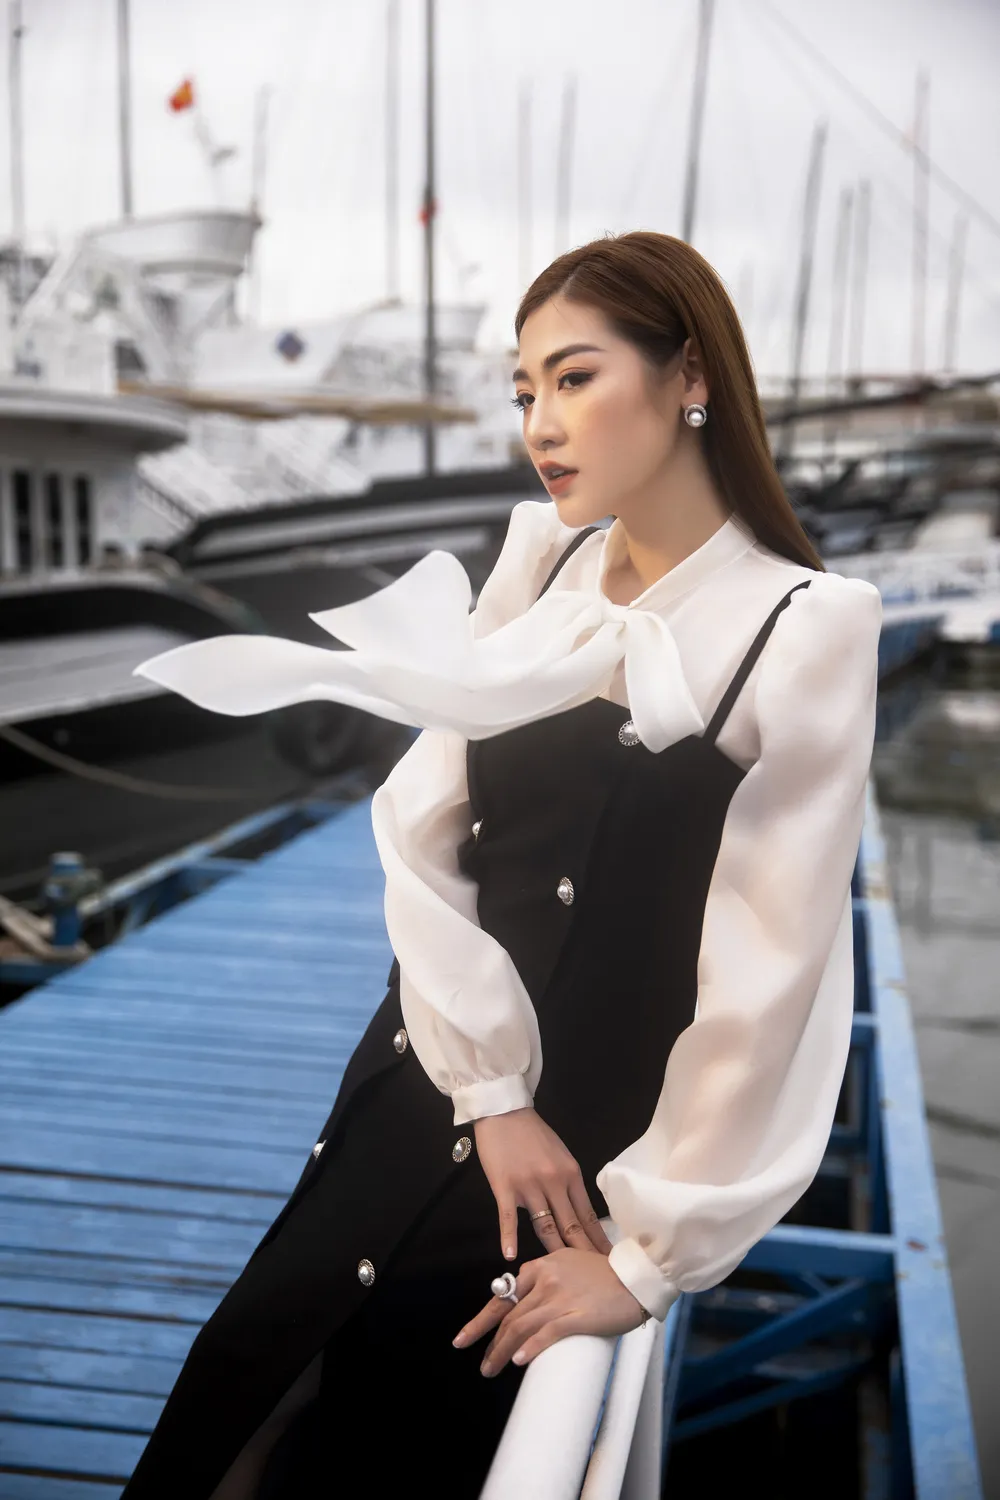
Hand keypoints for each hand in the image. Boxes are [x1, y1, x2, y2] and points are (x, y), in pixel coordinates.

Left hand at [452, 1248, 646, 1375]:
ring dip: (502, 1352)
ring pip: (521, 1327)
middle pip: (508, 1315)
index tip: (465, 1338)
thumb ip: (547, 1279)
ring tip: (491, 1370)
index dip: (482, 1319)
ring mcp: (561, 1297)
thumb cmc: (606, 1275)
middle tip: (481, 1365)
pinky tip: (520, 1361)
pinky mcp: (578, 1315)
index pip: (504, 1295)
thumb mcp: (569, 1265)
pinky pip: (548, 1333)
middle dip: (489, 1343)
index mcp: (541, 1266)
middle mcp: (546, 1279)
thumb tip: (527, 1307)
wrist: (637, 1276)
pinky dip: (531, 1348)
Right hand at [473, 1108, 612, 1260]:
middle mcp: (554, 1182)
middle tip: (594, 1276)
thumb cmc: (533, 1134)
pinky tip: (511, 1255)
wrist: (505, 1112)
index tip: (608, 1259)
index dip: (598, 1240)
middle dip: (584, 1253)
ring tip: (563, 1273)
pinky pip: (508, 1217)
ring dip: (554, 1251)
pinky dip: (509, 1237)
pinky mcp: (504, 1187)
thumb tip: (579, 1211)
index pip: (588, 1215)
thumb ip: (569, 1182)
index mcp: (571, 1174)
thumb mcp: (561, 1155)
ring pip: (545, 1225)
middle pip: (571, 1225)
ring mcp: (529, 1186)